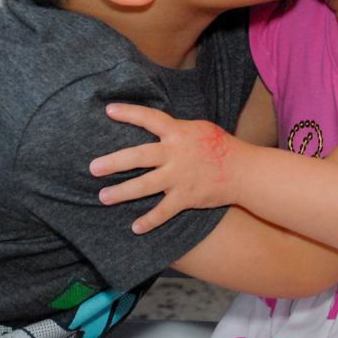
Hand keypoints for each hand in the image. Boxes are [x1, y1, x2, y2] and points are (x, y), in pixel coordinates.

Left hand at [89, 103, 245, 233]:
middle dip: (114, 162)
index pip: (150, 119)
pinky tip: (135, 227)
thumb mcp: (198, 129)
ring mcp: (179, 177)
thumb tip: (154, 125)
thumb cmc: (220, 146)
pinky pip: (163, 212)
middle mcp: (175, 154)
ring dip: (122, 193)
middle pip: (139, 156)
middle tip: (93, 168)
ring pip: (145, 186)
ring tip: (103, 197)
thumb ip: (175, 129)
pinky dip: (149, 221)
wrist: (244, 171)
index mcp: (178, 133)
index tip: (109, 110)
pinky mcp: (186, 197)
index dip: (129, 113)